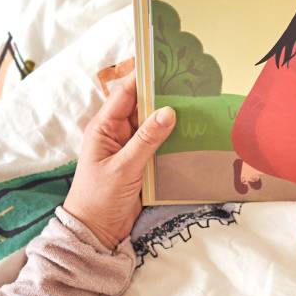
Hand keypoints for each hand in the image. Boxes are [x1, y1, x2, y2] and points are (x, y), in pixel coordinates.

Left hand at [63, 76, 176, 249]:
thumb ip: (146, 139)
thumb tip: (169, 111)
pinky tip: (193, 134)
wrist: (96, 231)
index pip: (125, 94)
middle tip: (191, 84)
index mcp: (104, 127)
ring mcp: (131, 148)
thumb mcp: (124, 167)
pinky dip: (174, 139)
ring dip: (172, 119)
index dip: (144, 78)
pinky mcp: (142, 163)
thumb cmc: (100, 197)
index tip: (166, 64)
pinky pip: (160, 145)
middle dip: (163, 96)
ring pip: (154, 126)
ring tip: (199, 105)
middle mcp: (118, 133)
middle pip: (142, 107)